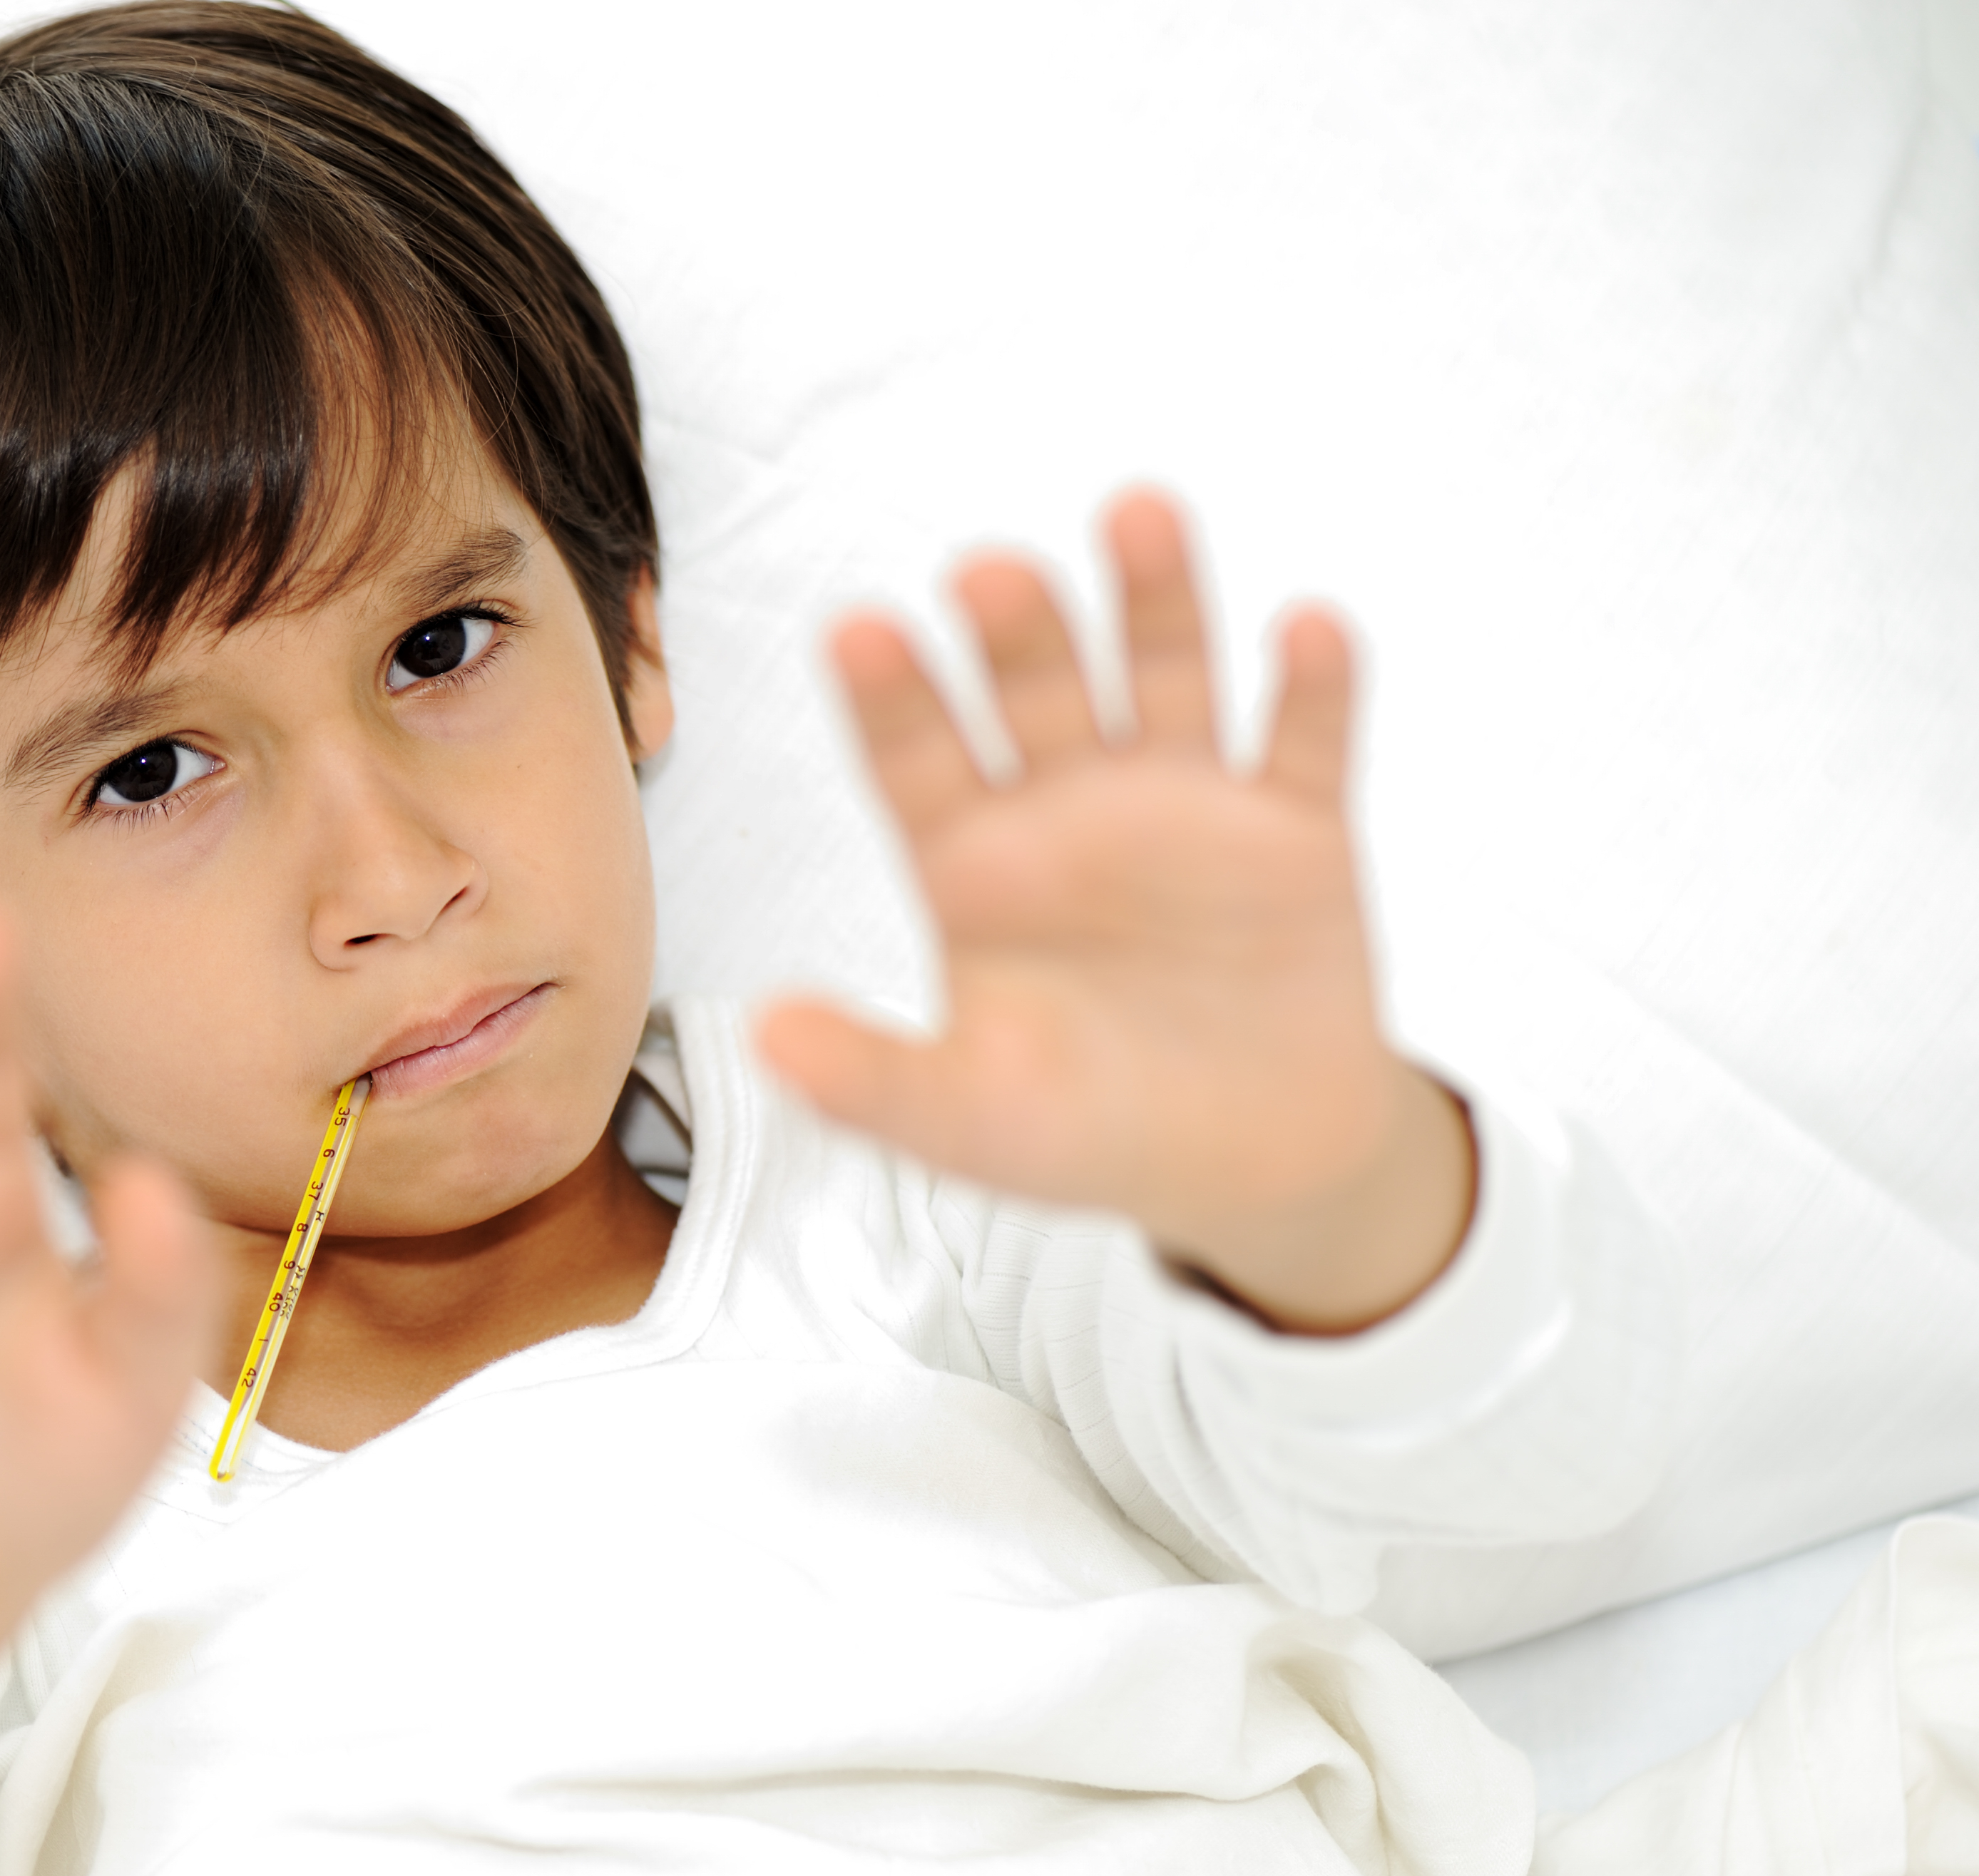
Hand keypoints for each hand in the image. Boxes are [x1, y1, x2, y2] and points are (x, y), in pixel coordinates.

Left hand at [759, 490, 1470, 1332]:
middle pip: (1033, 689)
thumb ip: (870, 1076)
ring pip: (1164, 675)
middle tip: (987, 572)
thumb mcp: (964, 1118)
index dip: (890, 697)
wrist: (1248, 1162)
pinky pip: (1305, 740)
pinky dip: (1311, 683)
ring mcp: (1184, 803)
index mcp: (971, 861)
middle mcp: (1066, 805)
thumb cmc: (1085, 1128)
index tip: (857, 632)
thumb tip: (763, 1034)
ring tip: (1136, 514)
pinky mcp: (1295, 828)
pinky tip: (1305, 628)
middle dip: (1015, 629)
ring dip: (1154, 597)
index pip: (914, 758)